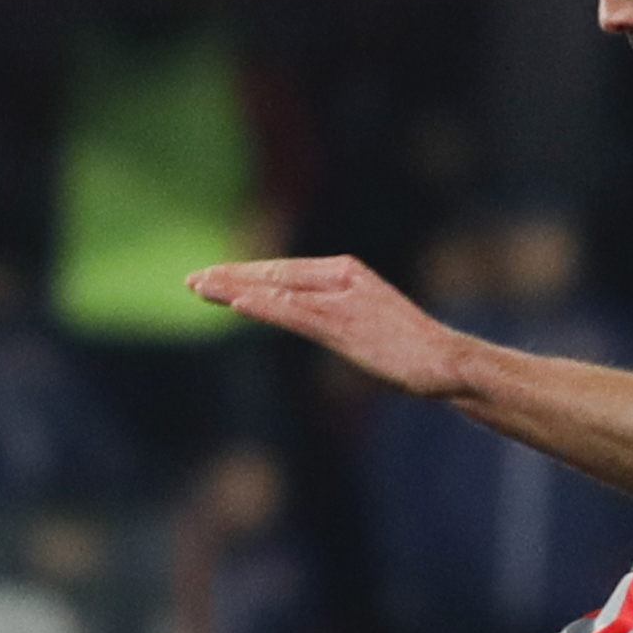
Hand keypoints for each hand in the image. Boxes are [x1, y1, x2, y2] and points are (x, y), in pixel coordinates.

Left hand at [184, 257, 475, 396]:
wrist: (442, 361)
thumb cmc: (407, 349)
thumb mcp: (363, 323)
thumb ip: (330, 314)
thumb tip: (301, 318)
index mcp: (345, 271)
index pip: (283, 271)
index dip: (245, 274)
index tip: (213, 279)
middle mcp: (339, 277)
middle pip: (272, 275)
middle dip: (230, 277)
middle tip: (191, 281)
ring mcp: (339, 299)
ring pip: (275, 290)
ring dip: (234, 289)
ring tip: (200, 288)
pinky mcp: (341, 324)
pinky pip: (293, 313)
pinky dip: (263, 307)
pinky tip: (236, 305)